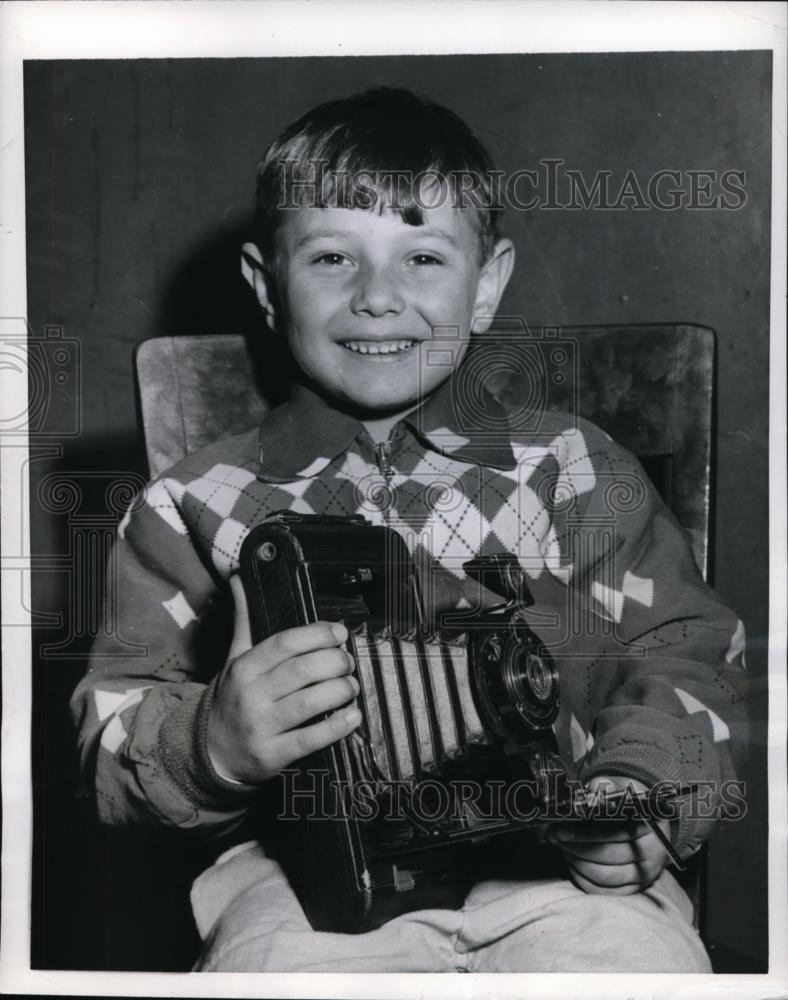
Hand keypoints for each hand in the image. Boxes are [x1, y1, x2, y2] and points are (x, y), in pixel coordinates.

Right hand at [206, 575, 361, 783]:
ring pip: (310, 702)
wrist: (210, 752)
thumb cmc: (231, 699)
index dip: (317, 634)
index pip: (285, 643)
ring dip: (340, 690)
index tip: (339, 632)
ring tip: (352, 685)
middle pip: (303, 670)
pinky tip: (352, 716)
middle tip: (349, 661)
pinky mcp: (273, 755)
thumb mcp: (233, 660)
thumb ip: (244, 622)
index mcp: (244, 667)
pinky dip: (336, 727)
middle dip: (336, 662)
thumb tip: (239, 580)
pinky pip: (310, 739)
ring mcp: (261, 726)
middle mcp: (252, 695)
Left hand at [546, 775, 670, 894]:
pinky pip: (601, 890)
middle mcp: (653, 856)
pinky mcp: (632, 889)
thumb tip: (592, 788)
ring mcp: (644, 876)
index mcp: (653, 828)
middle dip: (576, 847)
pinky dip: (582, 877)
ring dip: (577, 861)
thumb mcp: (624, 787)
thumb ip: (608, 786)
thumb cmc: (630, 803)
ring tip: (563, 846)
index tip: (563, 828)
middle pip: (609, 856)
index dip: (587, 833)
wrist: (644, 820)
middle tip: (555, 835)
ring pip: (604, 876)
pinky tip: (572, 861)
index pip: (618, 834)